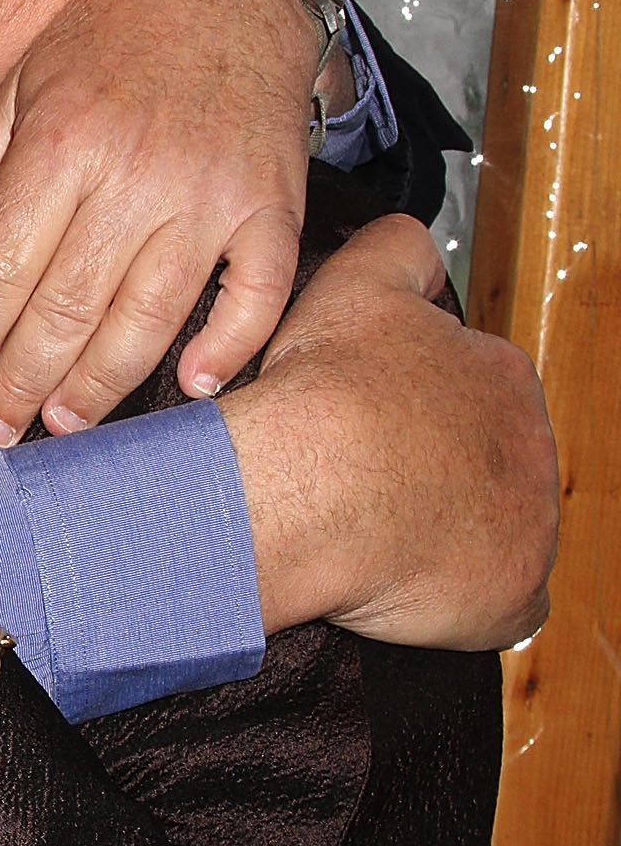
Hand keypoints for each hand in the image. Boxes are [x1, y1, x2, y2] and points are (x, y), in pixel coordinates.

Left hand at [0, 0, 320, 445]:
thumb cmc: (108, 37)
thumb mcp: (15, 90)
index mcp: (59, 141)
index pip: (2, 266)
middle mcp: (134, 173)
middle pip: (67, 307)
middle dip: (21, 382)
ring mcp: (210, 194)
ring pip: (149, 316)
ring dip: (101, 384)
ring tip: (63, 424)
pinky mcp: (273, 205)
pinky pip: (255, 294)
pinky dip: (227, 347)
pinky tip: (191, 386)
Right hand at [220, 218, 555, 649]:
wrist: (314, 481)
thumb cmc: (326, 391)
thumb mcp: (361, 281)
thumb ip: (397, 249)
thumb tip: (410, 242)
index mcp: (500, 373)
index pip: (477, 393)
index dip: (421, 413)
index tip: (377, 429)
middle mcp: (531, 443)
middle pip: (492, 463)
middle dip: (442, 476)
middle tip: (373, 488)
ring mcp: (532, 521)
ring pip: (500, 530)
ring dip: (453, 537)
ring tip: (381, 542)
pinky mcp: (515, 590)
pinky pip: (504, 603)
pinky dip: (465, 602)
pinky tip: (414, 591)